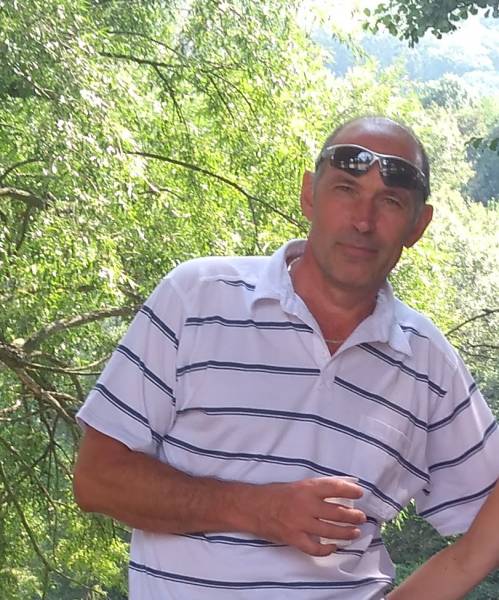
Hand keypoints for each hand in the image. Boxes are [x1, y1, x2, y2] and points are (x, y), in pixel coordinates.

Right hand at [245, 476, 364, 555]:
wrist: (253, 507)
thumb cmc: (275, 494)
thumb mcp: (297, 484)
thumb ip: (315, 489)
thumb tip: (339, 490)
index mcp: (307, 488)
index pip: (335, 488)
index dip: (350, 490)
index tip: (360, 493)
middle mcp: (306, 505)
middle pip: (337, 512)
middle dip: (353, 516)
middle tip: (361, 517)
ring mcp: (300, 523)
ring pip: (330, 531)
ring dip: (346, 532)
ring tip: (355, 532)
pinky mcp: (294, 538)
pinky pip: (315, 547)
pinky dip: (326, 549)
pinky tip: (334, 547)